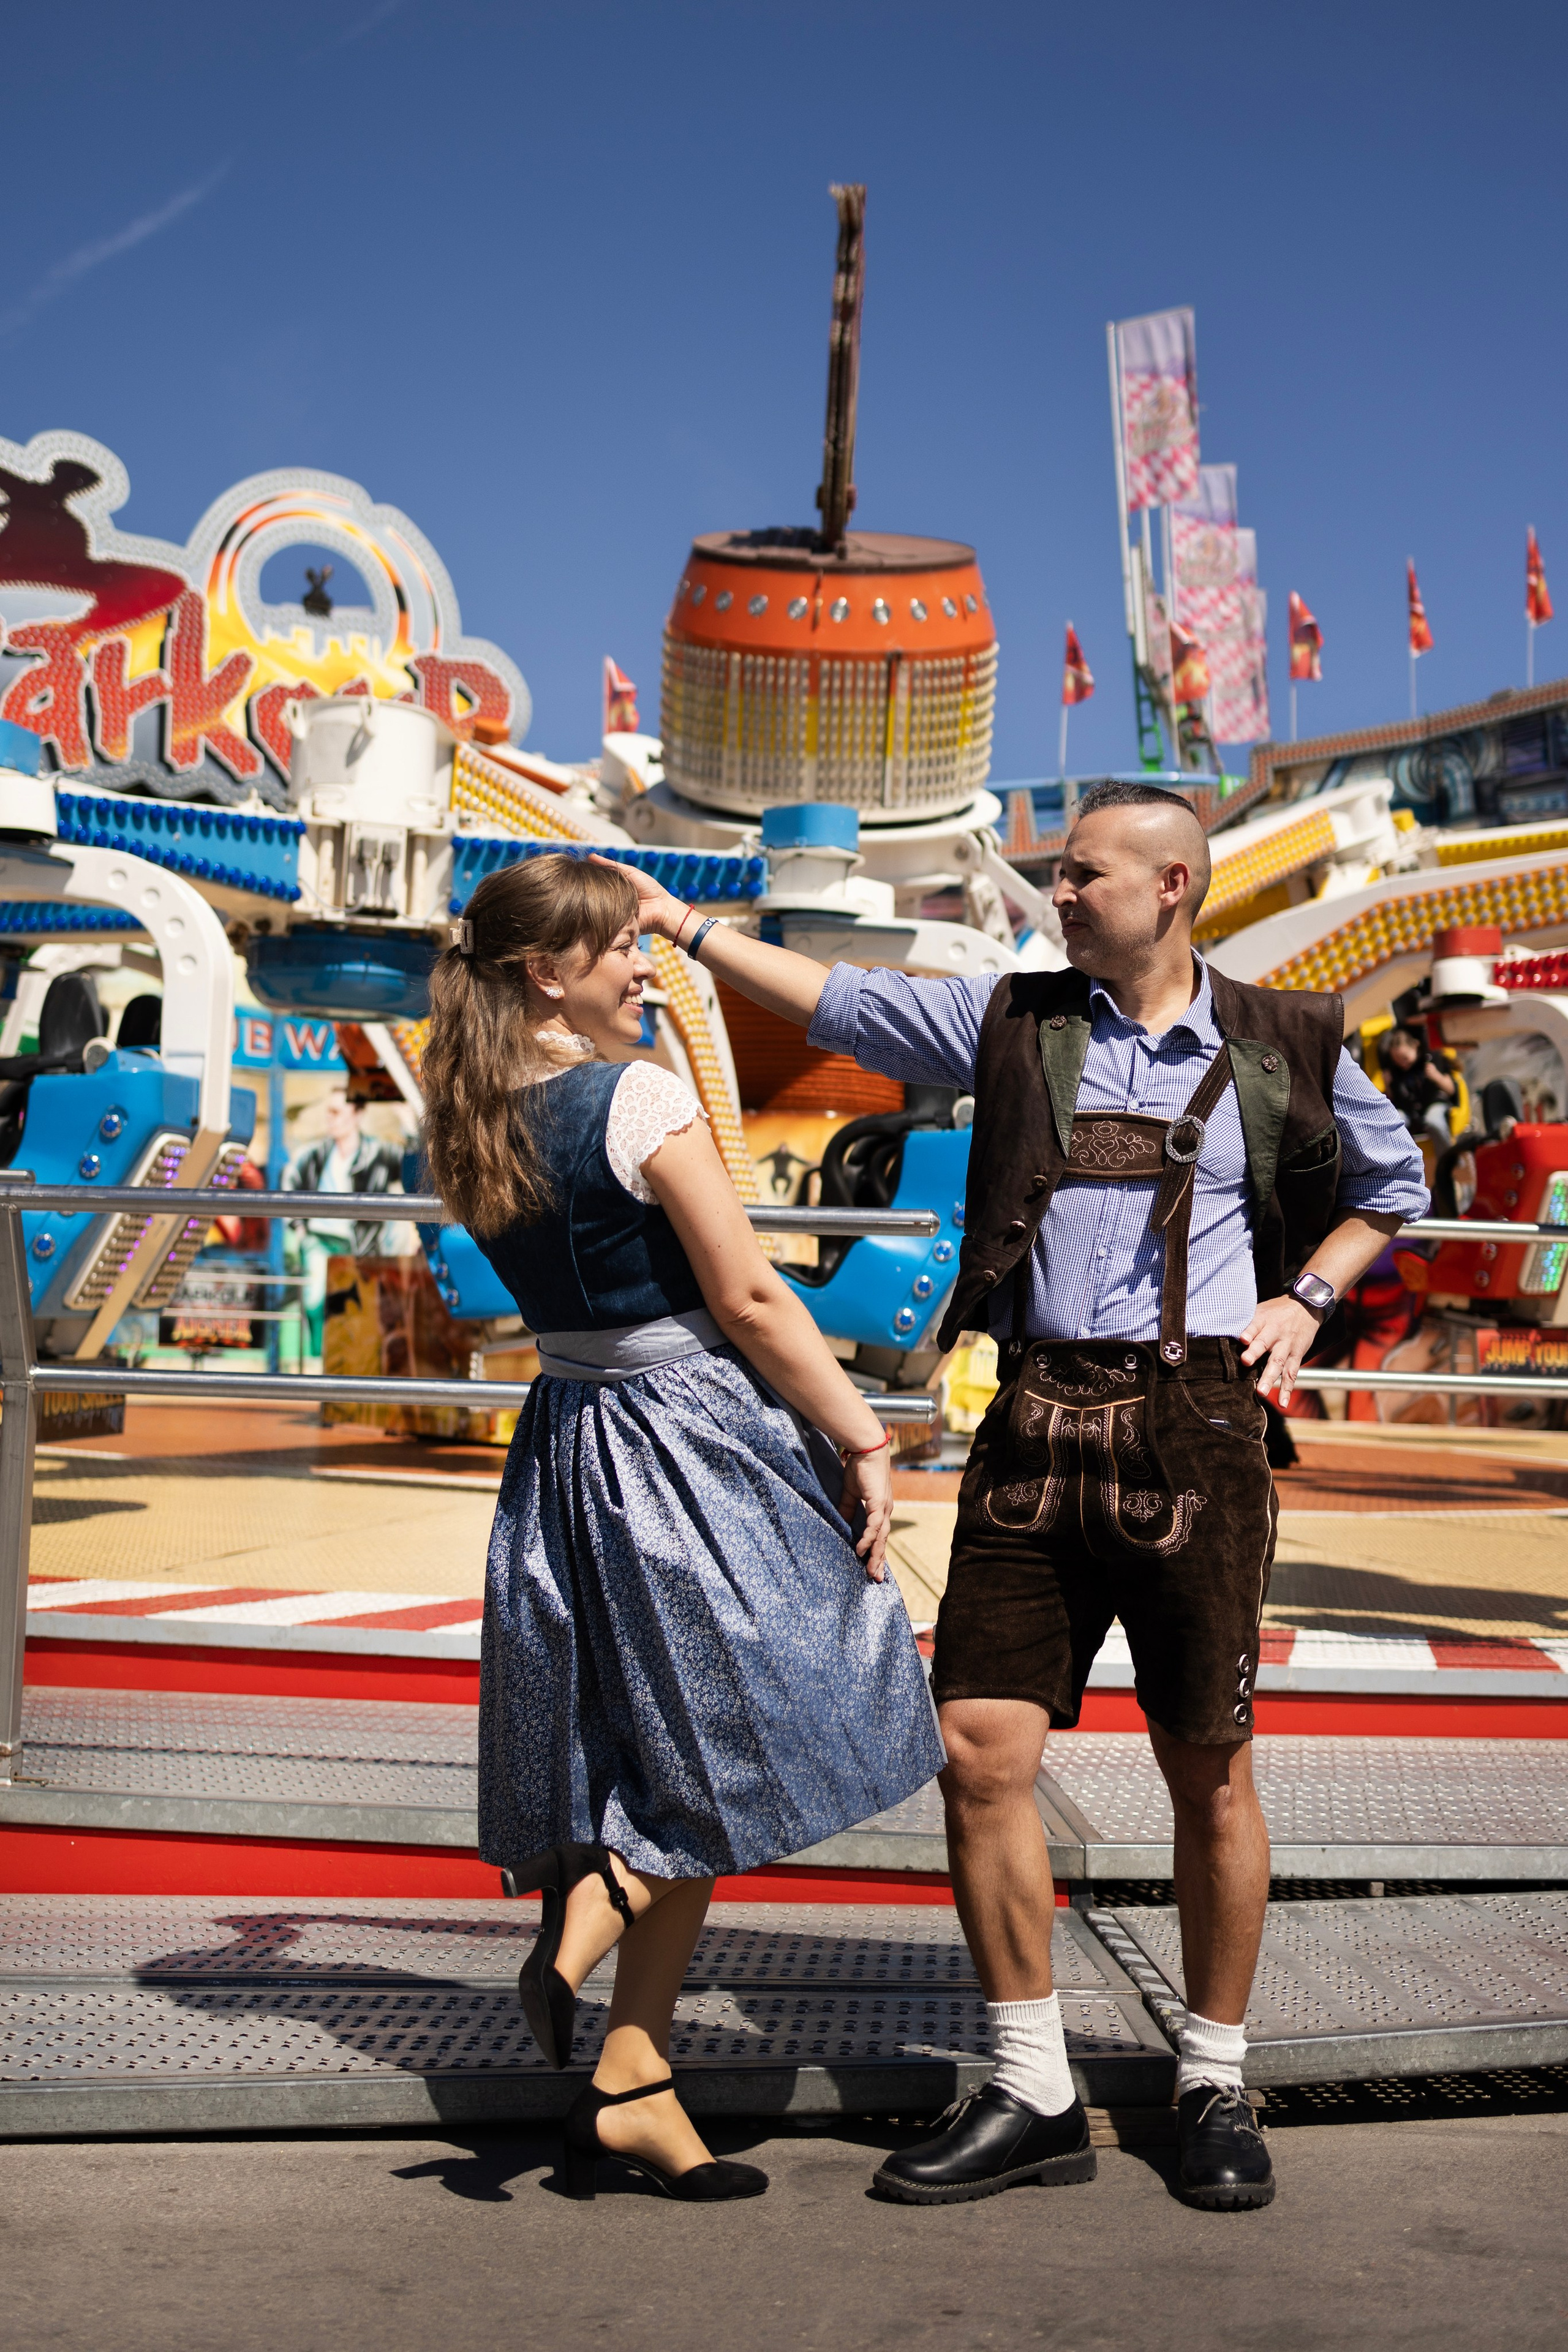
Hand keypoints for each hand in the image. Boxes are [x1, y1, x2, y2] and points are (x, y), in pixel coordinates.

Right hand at [589, 854, 689, 942]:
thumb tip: (590, 856)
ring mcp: (608, 913)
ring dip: (593, 900)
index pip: (594, 881)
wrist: (661, 910)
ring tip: (589, 892)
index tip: (577, 870)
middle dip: (588, 888)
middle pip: (592, 893)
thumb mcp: (629, 872)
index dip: (587, 876)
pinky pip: (602, 918)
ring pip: (594, 906)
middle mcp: (608, 900)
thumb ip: (610, 865)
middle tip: (580, 881)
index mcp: (611, 888)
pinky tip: (596, 906)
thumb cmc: (649, 890)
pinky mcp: (611, 924)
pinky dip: (601, 912)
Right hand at [838, 1444, 893, 1581]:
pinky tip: (861, 1550)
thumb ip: (848, 1509)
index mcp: (880, 1509)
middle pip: (883, 1541)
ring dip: (876, 1555)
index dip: (876, 1551)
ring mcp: (883, 1508)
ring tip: (871, 1572)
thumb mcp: (851, 1493)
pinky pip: (874, 1526)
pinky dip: (868, 1539)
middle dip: (879, 1560)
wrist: (867, 1449)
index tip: (872, 1567)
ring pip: (881, 1537)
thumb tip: (842, 1523)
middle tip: (876, 1579)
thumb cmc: (859, 1468)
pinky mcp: (878, 1503)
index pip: (879, 1535)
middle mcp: (885, 1511)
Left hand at [1238, 1296, 1323, 1410]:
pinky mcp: (1297, 1356)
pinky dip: (1287, 1389)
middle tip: (1245, 1362)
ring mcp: (1287, 1346)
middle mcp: (1276, 1333)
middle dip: (1255, 1353)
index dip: (1248, 1331)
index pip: (1255, 1325)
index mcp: (1264, 1320)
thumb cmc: (1276, 1312)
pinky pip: (1292, 1374)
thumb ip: (1245, 1323)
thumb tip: (1221, 1331)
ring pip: (1279, 1363)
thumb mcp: (1261, 1310)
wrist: (1306, 1307)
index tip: (1242, 1339)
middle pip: (1265, 1343)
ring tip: (1261, 1393)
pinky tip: (1284, 1403)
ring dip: (1270, 1378)